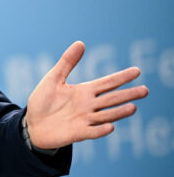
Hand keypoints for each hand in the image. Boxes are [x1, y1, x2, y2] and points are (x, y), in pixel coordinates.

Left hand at [26, 41, 148, 149]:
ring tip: (133, 107)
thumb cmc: (43, 101)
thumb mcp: (53, 79)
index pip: (107, 83)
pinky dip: (100, 130)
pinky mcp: (77, 133)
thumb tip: (81, 43)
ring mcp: (84, 120)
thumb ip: (67, 62)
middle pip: (111, 99)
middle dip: (128, 95)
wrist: (31, 124)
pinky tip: (110, 126)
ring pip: (106, 115)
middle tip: (145, 90)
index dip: (121, 77)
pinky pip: (91, 132)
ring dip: (119, 112)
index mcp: (84, 92)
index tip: (137, 71)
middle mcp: (88, 106)